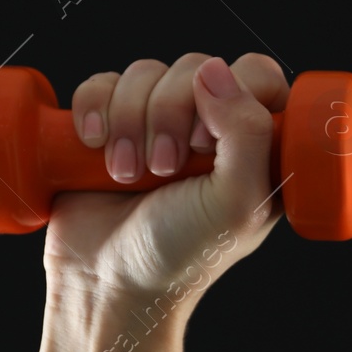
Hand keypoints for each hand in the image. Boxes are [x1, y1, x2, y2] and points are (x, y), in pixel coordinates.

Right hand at [44, 52, 287, 304]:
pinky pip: (102, 83)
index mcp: (258, 146)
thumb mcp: (235, 205)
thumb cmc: (182, 256)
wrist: (108, 285)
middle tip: (163, 170)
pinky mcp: (111, 125)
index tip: (204, 144)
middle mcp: (212, 129)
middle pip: (197, 67)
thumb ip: (246, 135)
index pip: (258, 75)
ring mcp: (160, 124)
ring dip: (129, 120)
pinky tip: (93, 145)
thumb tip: (215, 70)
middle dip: (169, 114)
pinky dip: (93, 108)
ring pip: (146, 72)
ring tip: (126, 175)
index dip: (230, 94)